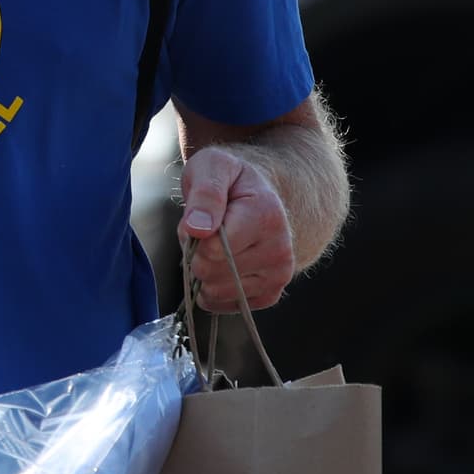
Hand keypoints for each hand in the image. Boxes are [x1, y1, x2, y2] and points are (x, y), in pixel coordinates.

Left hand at [176, 146, 294, 311]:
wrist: (255, 196)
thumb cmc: (230, 180)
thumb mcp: (212, 168)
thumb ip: (205, 194)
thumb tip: (198, 229)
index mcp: (268, 217)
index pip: (213, 249)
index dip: (192, 234)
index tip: (201, 216)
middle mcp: (280, 251)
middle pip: (210, 272)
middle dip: (197, 252)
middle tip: (208, 229)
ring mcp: (278, 276)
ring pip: (214, 292)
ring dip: (204, 271)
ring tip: (217, 244)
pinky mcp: (270, 294)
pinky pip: (223, 305)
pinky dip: (213, 289)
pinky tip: (223, 264)